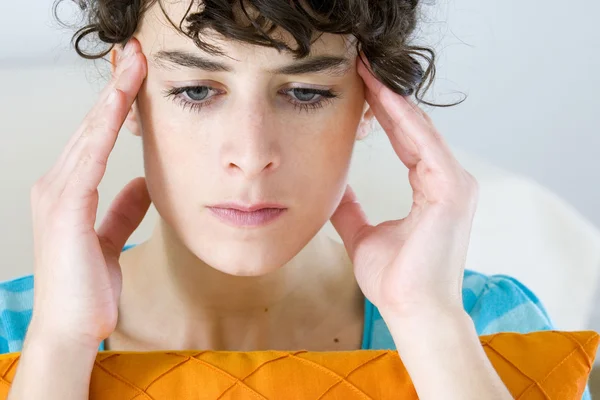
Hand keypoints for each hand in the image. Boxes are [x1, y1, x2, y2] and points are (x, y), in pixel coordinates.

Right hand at [27, 37, 150, 348]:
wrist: (73, 327)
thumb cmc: (89, 286)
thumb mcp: (111, 239)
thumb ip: (124, 210)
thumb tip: (144, 184)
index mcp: (70, 191)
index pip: (98, 137)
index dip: (117, 104)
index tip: (137, 77)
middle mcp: (58, 184)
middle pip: (93, 126)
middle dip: (115, 88)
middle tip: (136, 54)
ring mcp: (57, 193)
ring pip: (90, 134)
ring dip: (113, 96)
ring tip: (133, 65)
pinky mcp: (65, 208)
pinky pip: (90, 158)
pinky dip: (105, 128)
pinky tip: (121, 104)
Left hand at [330, 53, 478, 316]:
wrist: (413, 311)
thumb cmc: (395, 279)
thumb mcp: (364, 235)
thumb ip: (352, 210)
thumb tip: (335, 190)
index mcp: (431, 189)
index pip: (405, 140)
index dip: (382, 114)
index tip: (360, 91)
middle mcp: (448, 181)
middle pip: (414, 129)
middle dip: (387, 99)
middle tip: (362, 70)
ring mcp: (454, 184)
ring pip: (420, 130)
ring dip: (393, 101)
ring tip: (369, 74)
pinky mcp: (452, 191)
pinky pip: (424, 144)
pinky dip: (404, 120)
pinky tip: (383, 98)